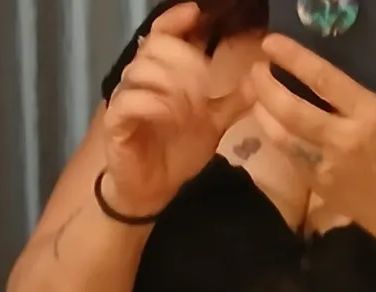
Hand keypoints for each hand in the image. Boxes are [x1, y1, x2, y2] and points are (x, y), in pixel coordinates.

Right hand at [103, 3, 250, 215]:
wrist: (154, 190)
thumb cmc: (178, 153)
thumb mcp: (213, 125)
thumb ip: (232, 101)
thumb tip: (258, 78)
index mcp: (162, 74)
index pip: (163, 33)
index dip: (177, 19)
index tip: (197, 13)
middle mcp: (140, 80)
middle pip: (156, 47)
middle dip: (186, 61)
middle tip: (206, 86)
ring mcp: (126, 98)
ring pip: (143, 71)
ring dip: (173, 85)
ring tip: (194, 108)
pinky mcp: (116, 122)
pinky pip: (131, 101)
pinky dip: (155, 104)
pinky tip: (172, 116)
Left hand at [248, 35, 375, 246]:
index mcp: (372, 115)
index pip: (323, 79)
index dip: (292, 58)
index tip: (272, 44)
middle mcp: (345, 139)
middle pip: (292, 109)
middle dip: (266, 86)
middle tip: (255, 70)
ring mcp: (329, 166)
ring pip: (284, 137)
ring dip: (263, 113)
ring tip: (254, 95)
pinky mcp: (321, 187)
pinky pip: (291, 158)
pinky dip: (276, 139)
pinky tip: (270, 125)